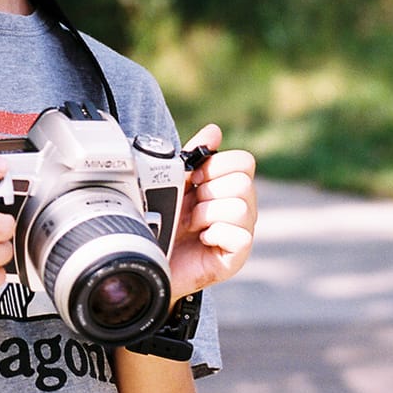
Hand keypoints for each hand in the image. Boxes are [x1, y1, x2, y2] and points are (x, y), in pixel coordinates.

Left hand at [166, 124, 256, 301]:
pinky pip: (240, 235)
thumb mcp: (175, 184)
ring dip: (207, 214)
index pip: (244, 161)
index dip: (216, 167)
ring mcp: (241, 231)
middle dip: (208, 192)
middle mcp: (241, 206)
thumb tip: (214, 131)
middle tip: (190, 208)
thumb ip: (194, 156)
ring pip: (240, 206)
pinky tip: (202, 241)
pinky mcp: (237, 255)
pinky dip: (215, 234)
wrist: (148, 261)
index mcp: (227, 185)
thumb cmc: (163, 223)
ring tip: (192, 226)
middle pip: (243, 182)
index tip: (193, 180)